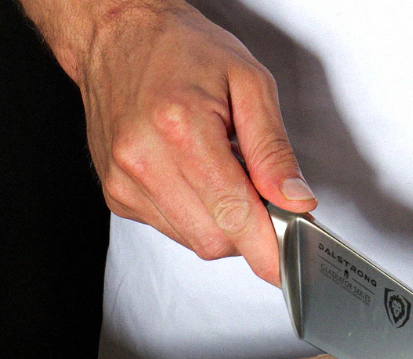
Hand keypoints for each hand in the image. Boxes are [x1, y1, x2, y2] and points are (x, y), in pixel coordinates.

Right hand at [61, 1, 315, 284]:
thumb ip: (274, 150)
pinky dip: (193, 216)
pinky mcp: (117, 196)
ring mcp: (125, 181)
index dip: (265, 248)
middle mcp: (144, 159)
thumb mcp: (249, 83)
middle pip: (214, 239)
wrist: (117, 36)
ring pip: (193, 241)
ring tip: (217, 174)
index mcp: (180, 127)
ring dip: (219, 223)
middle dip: (245, 231)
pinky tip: (191, 179)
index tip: (283, 268)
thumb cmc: (181, 50)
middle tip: (254, 194)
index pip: (233, 214)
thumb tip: (296, 201)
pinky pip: (171, 230)